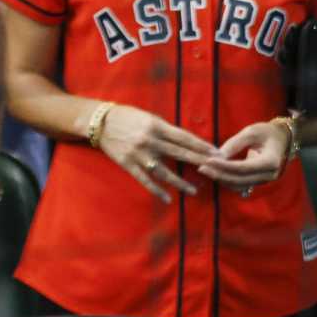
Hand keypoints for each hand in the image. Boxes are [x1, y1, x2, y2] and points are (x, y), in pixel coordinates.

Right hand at [97, 105, 213, 202]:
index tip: (217, 152)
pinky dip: (157, 190)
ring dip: (180, 182)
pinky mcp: (128, 164)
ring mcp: (139, 154)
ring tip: (195, 191)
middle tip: (216, 169)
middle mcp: (150, 140)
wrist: (99, 122)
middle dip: (199, 161)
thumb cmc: (128, 117)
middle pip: (180, 153)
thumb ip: (167, 130)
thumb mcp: (150, 118)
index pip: (185, 138)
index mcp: (157, 126)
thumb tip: (188, 141)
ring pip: (164, 171)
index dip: (202, 146)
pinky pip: (145, 180)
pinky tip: (168, 199)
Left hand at [199, 119, 289, 190]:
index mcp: (271, 161)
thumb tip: (217, 156)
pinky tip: (215, 173)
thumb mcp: (251, 132)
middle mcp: (269, 174)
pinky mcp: (259, 181)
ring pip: (239, 185)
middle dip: (219, 174)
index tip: (208, 160)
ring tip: (205, 170)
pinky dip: (227, 181)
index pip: (243, 168)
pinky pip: (241, 185)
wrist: (282, 139)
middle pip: (240, 180)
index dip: (224, 166)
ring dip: (221, 179)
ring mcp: (265, 180)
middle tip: (201, 167)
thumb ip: (235, 144)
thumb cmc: (268, 132)